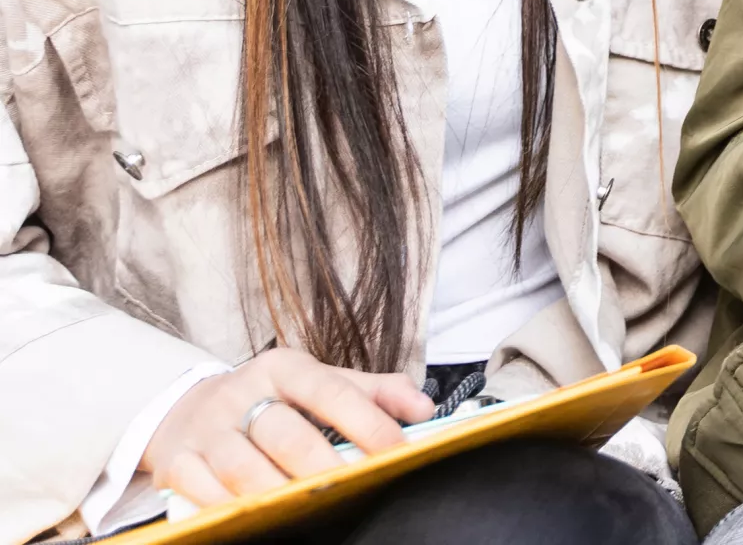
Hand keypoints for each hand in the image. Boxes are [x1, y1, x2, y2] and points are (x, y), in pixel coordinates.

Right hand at [144, 347, 431, 506]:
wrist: (185, 408)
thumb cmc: (269, 399)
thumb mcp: (319, 382)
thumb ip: (374, 391)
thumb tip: (424, 408)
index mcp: (285, 367)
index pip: (333, 392)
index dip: (368, 423)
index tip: (398, 451)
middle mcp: (243, 393)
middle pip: (288, 434)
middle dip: (323, 466)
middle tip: (354, 487)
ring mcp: (208, 429)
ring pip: (244, 467)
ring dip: (278, 492)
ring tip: (307, 507)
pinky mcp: (176, 461)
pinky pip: (203, 491)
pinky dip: (229, 507)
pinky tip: (255, 516)